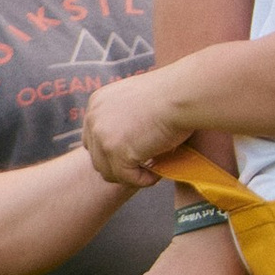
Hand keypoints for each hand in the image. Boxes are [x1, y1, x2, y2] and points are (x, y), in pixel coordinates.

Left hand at [85, 66, 196, 191]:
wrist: (181, 94)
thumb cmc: (171, 94)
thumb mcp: (138, 100)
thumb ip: (126, 117)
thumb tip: (132, 142)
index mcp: (97, 103)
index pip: (93, 138)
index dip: (111, 151)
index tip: (134, 155)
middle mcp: (93, 118)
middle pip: (96, 157)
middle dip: (118, 165)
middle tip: (143, 167)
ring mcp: (103, 136)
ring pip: (108, 172)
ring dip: (130, 175)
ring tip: (151, 172)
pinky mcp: (117, 152)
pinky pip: (127, 178)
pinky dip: (143, 180)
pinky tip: (158, 175)